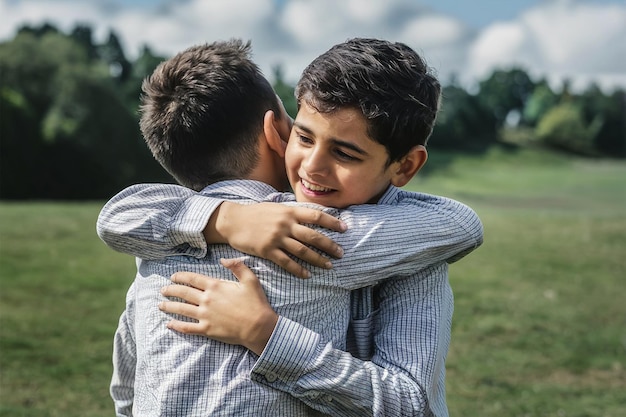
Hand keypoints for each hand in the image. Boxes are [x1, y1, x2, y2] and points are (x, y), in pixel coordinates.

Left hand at [159, 258, 277, 354]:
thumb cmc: (256, 303)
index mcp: (215, 286)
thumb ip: (237, 267)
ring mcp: (205, 316)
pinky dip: (176, 326)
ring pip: (181, 309)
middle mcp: (207, 300)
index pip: (193, 279)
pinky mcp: (206, 330)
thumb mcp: (250, 280)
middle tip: (163, 290)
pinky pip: (187, 328)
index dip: (181, 276)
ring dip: (169, 306)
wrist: (258, 327)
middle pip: (183, 293)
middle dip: (171, 290)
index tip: (173, 276)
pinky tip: (169, 324)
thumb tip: (223, 259)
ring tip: (160, 305)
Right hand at [205, 202, 345, 277]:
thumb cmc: (257, 213)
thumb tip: (313, 215)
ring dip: (318, 259)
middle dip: (330, 245)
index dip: (332, 222)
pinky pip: (286, 262)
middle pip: (313, 236)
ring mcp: (276, 238)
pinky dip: (298, 269)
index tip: (344, 229)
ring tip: (329, 265)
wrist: (234, 221)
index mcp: (290, 212)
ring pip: (302, 251)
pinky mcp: (267, 250)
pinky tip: (307, 274)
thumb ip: (294, 212)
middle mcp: (285, 224)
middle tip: (341, 253)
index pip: (316, 216)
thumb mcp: (277, 207)